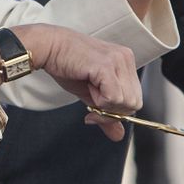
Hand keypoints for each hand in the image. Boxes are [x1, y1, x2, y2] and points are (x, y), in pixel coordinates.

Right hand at [16, 24, 140, 140]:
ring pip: (126, 102)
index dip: (117, 111)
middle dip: (112, 111)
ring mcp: (118, 60)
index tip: (96, 109)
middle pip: (134, 102)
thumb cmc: (66, 65)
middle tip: (92, 102)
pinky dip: (100, 101)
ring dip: (104, 104)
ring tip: (89, 88)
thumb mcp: (91, 94)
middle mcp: (125, 58)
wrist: (48, 47)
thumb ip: (107, 114)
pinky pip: (113, 98)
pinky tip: (88, 87)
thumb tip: (119, 136)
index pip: (135, 98)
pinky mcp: (106, 66)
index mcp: (125, 62)